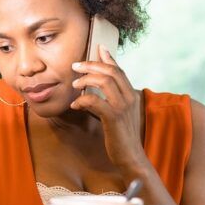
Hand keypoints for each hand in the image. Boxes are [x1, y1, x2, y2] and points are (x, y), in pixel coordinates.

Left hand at [70, 45, 149, 175]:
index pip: (119, 70)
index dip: (108, 58)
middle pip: (111, 71)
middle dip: (92, 65)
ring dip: (86, 79)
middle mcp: (129, 97)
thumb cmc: (121, 135)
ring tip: (74, 84)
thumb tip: (93, 87)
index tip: (97, 48)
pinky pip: (96, 101)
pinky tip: (75, 105)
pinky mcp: (114, 118)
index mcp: (131, 94)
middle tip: (75, 66)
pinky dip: (83, 100)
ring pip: (105, 82)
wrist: (131, 157)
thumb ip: (107, 98)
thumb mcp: (116, 113)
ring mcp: (122, 107)